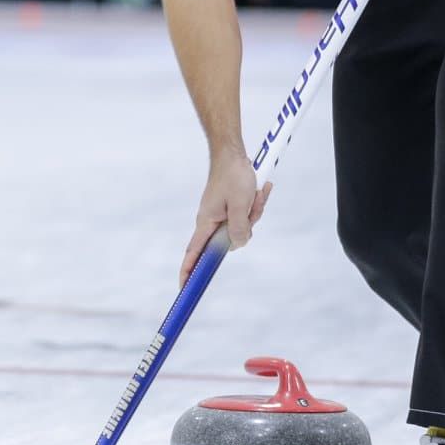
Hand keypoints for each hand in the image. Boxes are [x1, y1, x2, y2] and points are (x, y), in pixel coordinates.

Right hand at [179, 147, 271, 287]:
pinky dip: (255, 206)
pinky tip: (261, 190)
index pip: (193, 254)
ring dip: (254, 213)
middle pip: (229, 241)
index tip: (184, 289)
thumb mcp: (241, 205)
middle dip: (246, 228)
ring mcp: (221, 215)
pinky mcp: (231, 208)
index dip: (188, 272)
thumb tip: (238, 244)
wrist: (232, 154)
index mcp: (206, 223)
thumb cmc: (234, 176)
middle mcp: (211, 222)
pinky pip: (246, 216)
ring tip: (257, 193)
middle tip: (252, 205)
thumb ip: (239, 229)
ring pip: (242, 228)